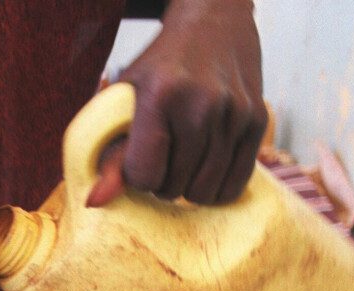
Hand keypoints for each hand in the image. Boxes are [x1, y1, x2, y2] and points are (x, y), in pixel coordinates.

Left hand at [88, 0, 266, 206]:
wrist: (213, 25)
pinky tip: (205, 169)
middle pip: (175, 186)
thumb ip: (109, 153)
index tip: (138, 159)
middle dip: (163, 183)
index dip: (137, 176)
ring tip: (182, 164)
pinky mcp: (257, 121)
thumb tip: (95, 202)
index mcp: (160, 96)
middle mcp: (201, 105)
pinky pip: (235, 184)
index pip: (145, 175)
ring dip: (188, 188)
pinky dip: (216, 187)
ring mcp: (234, 114)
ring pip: (205, 191)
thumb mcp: (125, 99)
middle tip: (162, 159)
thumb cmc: (160, 68)